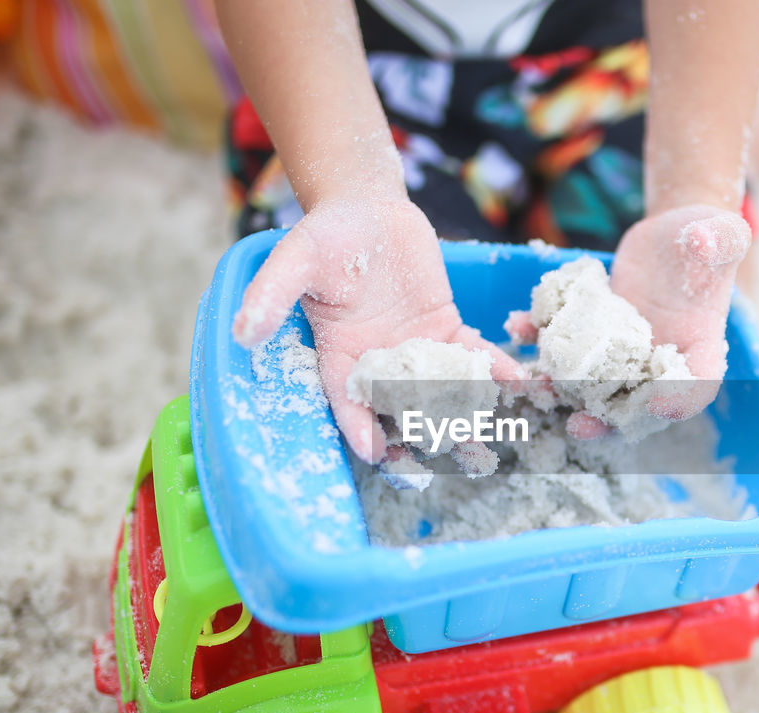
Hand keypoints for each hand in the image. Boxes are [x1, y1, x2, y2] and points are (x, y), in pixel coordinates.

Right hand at [232, 197, 524, 463]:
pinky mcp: (446, 329)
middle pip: (398, 408)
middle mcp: (378, 362)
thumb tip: (242, 334)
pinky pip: (472, 355)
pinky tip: (516, 383)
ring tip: (487, 439)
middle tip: (444, 461)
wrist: (368, 206)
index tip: (373, 451)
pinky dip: (492, 369)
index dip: (357, 426)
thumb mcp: (294, 260)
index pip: (345, 400)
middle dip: (419, 435)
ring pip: (441, 389)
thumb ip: (271, 295)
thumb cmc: (325, 233)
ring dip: (464, 413)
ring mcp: (416, 348)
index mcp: (337, 356)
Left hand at [561, 204, 750, 437]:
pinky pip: (569, 343)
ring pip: (594, 381)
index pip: (698, 384)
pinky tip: (518, 327)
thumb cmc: (706, 238)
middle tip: (579, 427)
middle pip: (638, 401)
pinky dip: (541, 339)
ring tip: (538, 385)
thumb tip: (705, 240)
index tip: (658, 407)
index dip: (680, 400)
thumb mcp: (721, 236)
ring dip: (564, 388)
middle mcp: (662, 358)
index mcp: (700, 346)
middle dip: (607, 419)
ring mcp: (625, 350)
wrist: (673, 236)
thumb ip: (718, 241)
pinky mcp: (597, 331)